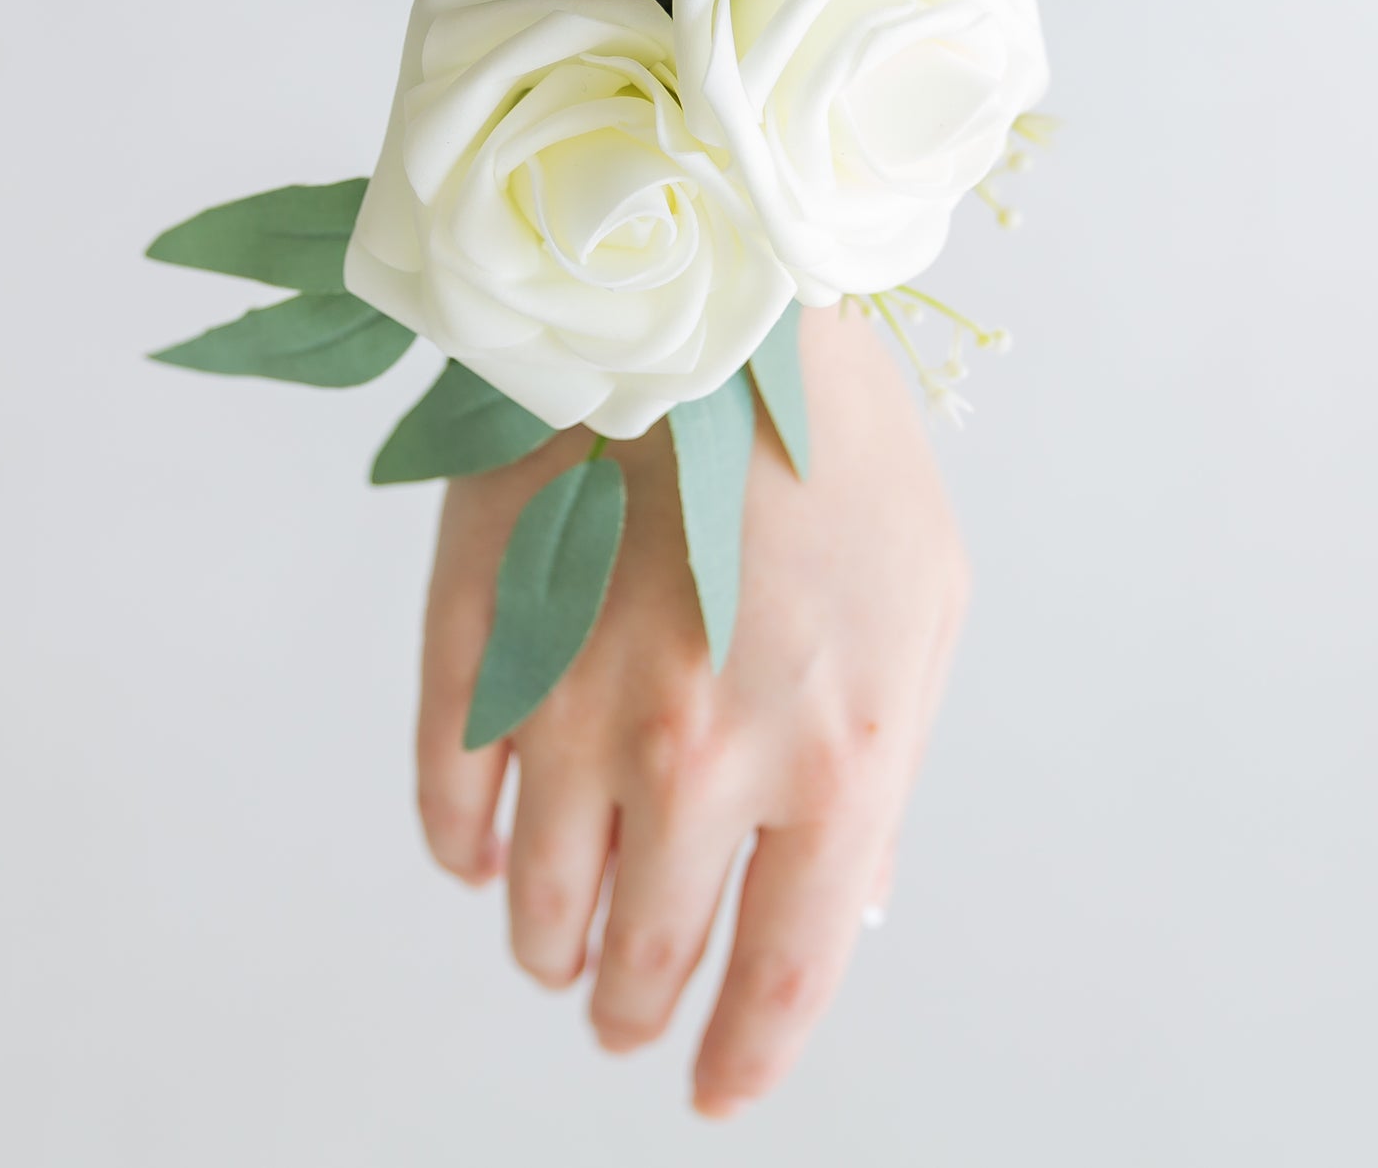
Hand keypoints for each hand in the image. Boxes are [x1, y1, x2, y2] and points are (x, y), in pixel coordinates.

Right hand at [415, 301, 968, 1116]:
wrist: (707, 293)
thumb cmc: (839, 446)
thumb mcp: (926, 606)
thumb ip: (884, 767)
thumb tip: (835, 903)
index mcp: (834, 753)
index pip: (779, 978)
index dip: (740, 1058)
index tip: (712, 1085)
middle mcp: (700, 755)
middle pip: (641, 961)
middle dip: (633, 1008)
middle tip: (628, 1007)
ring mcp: (577, 701)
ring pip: (537, 911)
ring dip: (553, 947)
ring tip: (566, 932)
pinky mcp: (482, 641)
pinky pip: (450, 810)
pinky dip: (469, 855)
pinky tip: (490, 852)